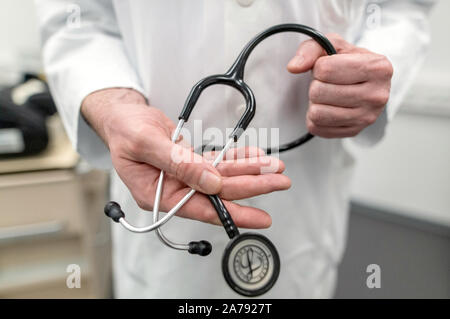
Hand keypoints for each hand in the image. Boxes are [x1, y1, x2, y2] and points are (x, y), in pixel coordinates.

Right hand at [81, 88, 290, 227]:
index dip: (233, 214)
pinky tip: (256, 155)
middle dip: (251, 186)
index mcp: (158, 195)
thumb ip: (179, 163)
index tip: (261, 218)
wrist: (123, 116)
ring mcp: (184, 176)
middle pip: (219, 192)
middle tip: (279, 182)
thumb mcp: (145, 143)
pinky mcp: (190, 162)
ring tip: (275, 167)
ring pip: (223, 176)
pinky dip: (237, 157)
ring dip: (249, 170)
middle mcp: (174, 189)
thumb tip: (212, 182)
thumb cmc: (125, 130)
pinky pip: (218, 161)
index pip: (201, 209)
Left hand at [287, 33, 392, 137]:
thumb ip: (310, 49)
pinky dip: (315, 118)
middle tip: (328, 83)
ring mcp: (367, 117)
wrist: (366, 82)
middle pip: (318, 92)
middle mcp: (377, 95)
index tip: (330, 67)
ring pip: (317, 113)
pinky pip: (317, 128)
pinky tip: (328, 108)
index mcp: (378, 68)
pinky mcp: (354, 132)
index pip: (325, 70)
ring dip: (315, 102)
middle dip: (316, 85)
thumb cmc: (349, 62)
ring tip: (327, 95)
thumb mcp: (333, 44)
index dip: (319, 67)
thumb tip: (294, 67)